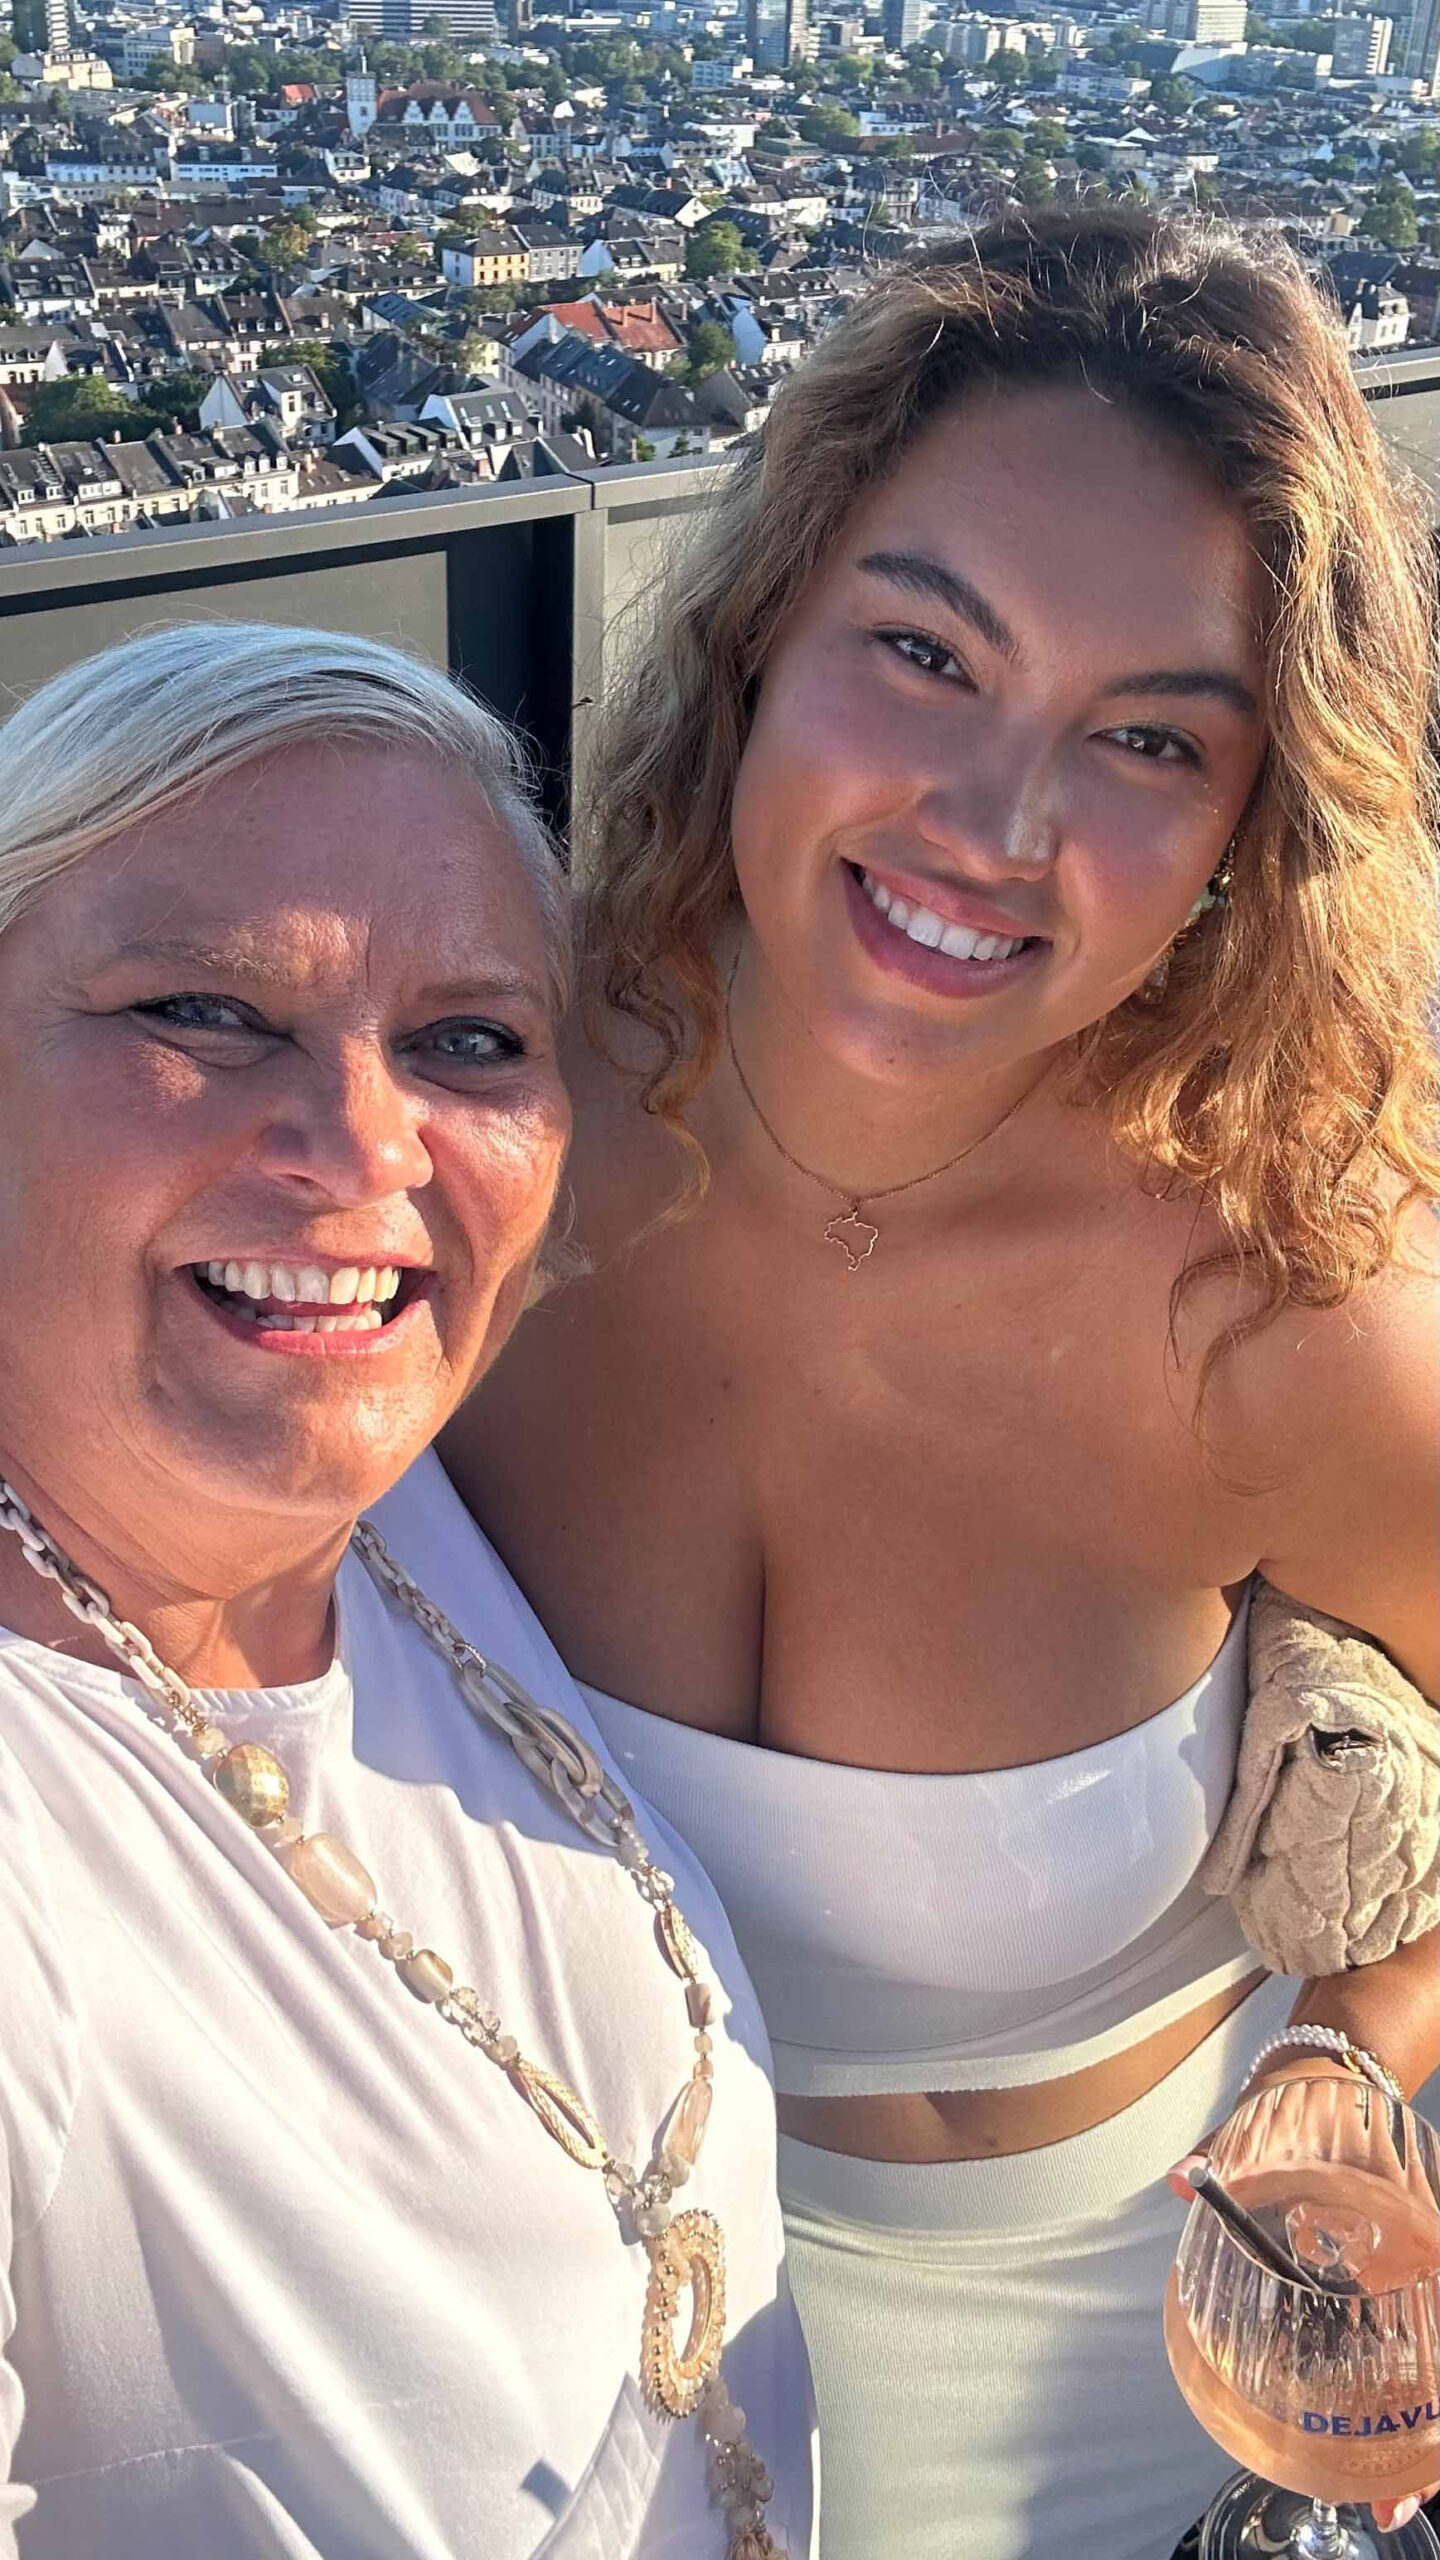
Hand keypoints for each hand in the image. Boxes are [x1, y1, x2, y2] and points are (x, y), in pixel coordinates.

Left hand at [1167, 2141, 1437, 2532]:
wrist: (1330, 2079)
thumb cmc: (1305, 2105)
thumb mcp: (1263, 2122)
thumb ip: (1222, 2153)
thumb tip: (1181, 2180)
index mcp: (1405, 2222)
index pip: (1433, 2309)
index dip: (1430, 2384)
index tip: (1412, 2448)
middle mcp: (1415, 2260)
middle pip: (1434, 2366)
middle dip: (1425, 2446)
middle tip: (1392, 2501)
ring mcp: (1406, 2282)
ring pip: (1427, 2374)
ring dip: (1412, 2443)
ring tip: (1383, 2497)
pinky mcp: (1389, 2294)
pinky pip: (1397, 2360)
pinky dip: (1390, 2408)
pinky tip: (1366, 2453)